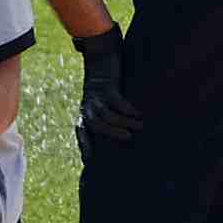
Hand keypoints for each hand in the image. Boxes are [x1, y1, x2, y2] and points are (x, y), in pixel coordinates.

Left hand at [72, 25, 142, 156]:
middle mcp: (88, 107)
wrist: (100, 58)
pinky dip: (128, 108)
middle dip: (110, 135)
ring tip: (140, 127)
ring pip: (106, 114)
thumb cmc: (105, 89)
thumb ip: (107, 122)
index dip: (86, 148)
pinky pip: (117, 100)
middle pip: (94, 125)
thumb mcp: (102, 107)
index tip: (91, 164)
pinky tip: (140, 113)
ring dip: (123, 122)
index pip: (82, 134)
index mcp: (85, 114)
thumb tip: (123, 141)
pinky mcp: (107, 85)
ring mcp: (96, 96)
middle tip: (128, 141)